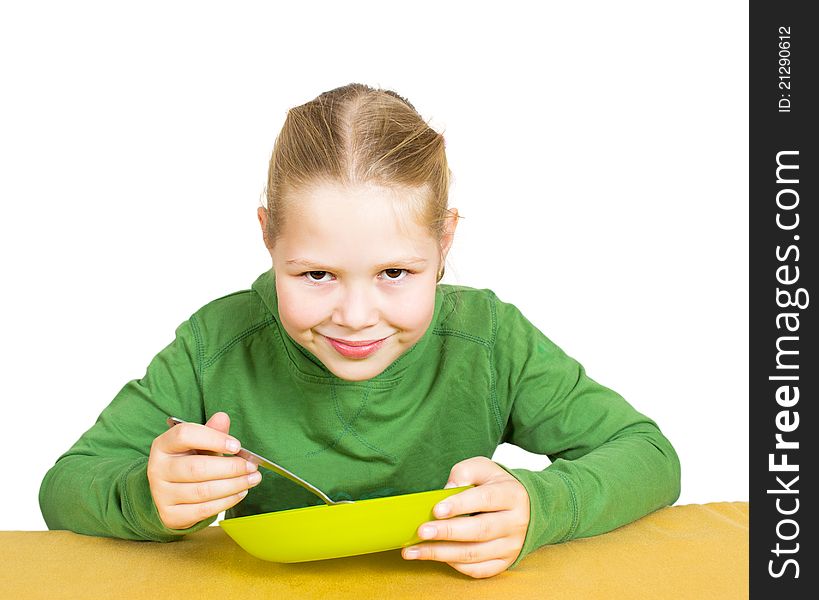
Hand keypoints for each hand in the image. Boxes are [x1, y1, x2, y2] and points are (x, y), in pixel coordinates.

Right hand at [147, 412, 261, 529]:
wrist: (169, 493)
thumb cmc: (189, 462)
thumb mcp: (199, 444)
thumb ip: (212, 431)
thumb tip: (223, 418)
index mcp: (163, 445)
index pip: (184, 435)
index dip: (213, 439)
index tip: (237, 446)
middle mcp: (157, 469)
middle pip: (197, 468)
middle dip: (230, 467)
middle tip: (252, 466)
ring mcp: (161, 494)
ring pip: (202, 491)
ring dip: (233, 485)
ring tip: (252, 479)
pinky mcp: (170, 515)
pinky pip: (203, 510)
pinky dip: (226, 501)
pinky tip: (240, 492)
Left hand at [402, 456, 529, 578]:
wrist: (523, 505)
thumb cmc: (495, 485)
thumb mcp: (482, 468)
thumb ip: (463, 474)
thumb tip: (446, 492)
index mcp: (512, 495)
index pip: (486, 499)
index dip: (460, 505)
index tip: (437, 509)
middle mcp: (516, 522)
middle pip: (480, 530)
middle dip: (447, 532)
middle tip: (422, 532)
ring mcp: (511, 545)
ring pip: (475, 554)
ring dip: (442, 553)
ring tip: (415, 550)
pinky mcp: (505, 562)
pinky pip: (478, 569)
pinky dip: (455, 565)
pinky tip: (436, 557)